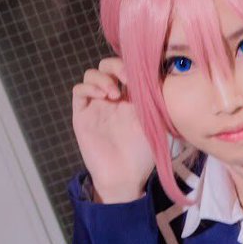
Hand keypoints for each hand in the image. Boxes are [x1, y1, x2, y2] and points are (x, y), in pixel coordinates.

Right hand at [71, 57, 155, 201]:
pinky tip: (102, 96)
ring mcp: (96, 105)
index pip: (127, 70)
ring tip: (114, 93)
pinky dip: (88, 87)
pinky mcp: (82, 115)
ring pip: (91, 75)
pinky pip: (79, 91)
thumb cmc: (142, 155)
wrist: (124, 177)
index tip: (142, 74)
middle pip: (107, 67)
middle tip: (126, 78)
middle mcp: (112, 98)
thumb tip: (163, 81)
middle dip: (115, 66)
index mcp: (130, 98)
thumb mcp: (155, 126)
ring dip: (102, 78)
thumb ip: (156, 104)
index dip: (132, 66)